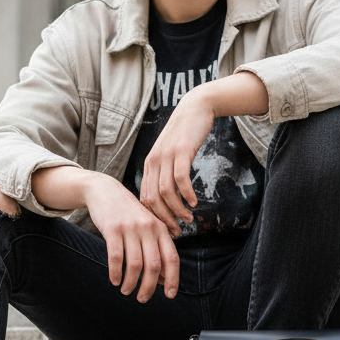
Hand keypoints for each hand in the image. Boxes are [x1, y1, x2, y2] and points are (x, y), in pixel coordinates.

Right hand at [82, 173, 179, 301]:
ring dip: (131, 283)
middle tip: (142, 299)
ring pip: (135, 264)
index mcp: (160, 229)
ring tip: (126, 291)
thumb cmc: (128, 214)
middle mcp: (148, 228)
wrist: (106, 191)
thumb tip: (162, 280)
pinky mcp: (113, 229)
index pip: (171, 258)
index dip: (173, 279)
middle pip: (153, 265)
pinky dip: (115, 273)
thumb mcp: (146, 227)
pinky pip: (116, 257)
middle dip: (148, 287)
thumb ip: (156, 250)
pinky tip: (114, 280)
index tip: (169, 295)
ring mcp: (131, 228)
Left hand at [138, 89, 214, 234]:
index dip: (155, 218)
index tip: (167, 229)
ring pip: (166, 192)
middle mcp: (154, 162)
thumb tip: (168, 200)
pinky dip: (186, 194)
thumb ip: (166, 174)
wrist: (194, 108)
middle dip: (165, 219)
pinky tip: (194, 202)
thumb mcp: (170, 156)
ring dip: (178, 210)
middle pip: (153, 199)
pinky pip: (180, 178)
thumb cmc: (184, 135)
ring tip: (189, 219)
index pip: (145, 199)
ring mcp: (166, 156)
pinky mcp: (181, 151)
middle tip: (178, 231)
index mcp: (149, 166)